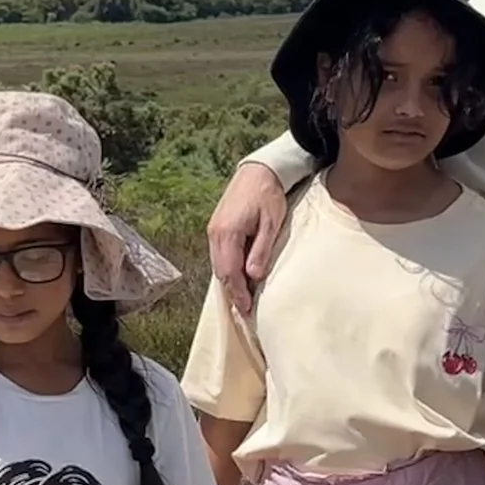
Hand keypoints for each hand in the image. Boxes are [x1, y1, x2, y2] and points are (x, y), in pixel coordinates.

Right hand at [207, 163, 290, 316]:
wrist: (258, 171)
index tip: (247, 310)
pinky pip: (218, 256)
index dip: (238, 293)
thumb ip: (260, 250)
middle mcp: (215, 233)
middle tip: (244, 312)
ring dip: (229, 283)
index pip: (230, 271)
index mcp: (228, 233)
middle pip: (220, 271)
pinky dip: (227, 270)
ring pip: (217, 265)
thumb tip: (253, 276)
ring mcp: (213, 230)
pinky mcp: (216, 228)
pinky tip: (237, 278)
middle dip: (232, 293)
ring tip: (241, 300)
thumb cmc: (269, 196)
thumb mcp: (271, 224)